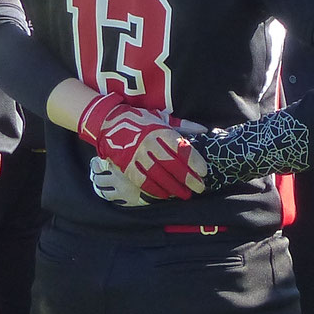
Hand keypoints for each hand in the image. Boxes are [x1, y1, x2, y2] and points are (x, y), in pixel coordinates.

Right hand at [77, 93, 206, 201]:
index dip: (194, 162)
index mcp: (160, 131)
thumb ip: (183, 125)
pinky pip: (144, 182)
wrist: (110, 123)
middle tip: (199, 187)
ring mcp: (137, 156)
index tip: (203, 171)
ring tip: (185, 194)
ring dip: (174, 187)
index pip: (181, 149)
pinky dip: (156, 190)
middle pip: (173, 165)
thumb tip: (203, 129)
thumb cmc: (141, 120)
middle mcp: (150, 144)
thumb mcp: (162, 118)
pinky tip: (165, 195)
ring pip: (159, 176)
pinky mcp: (127, 166)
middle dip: (188, 178)